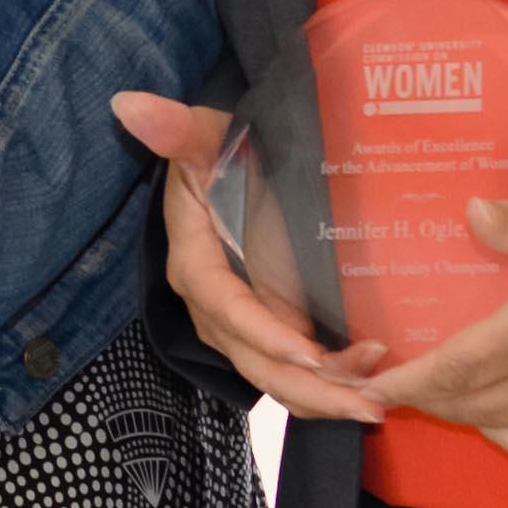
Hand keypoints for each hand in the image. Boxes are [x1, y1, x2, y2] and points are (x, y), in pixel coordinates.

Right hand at [112, 92, 413, 426]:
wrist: (227, 170)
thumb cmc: (220, 155)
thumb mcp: (204, 140)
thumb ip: (177, 130)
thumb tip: (129, 106)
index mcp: (196, 265)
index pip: (227, 307)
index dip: (265, 333)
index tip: (311, 353)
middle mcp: (215, 308)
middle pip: (256, 362)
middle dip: (311, 388)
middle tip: (369, 402)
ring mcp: (240, 325)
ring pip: (275, 377)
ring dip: (325, 395)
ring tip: (377, 402)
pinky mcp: (265, 331)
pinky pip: (289, 371)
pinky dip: (326, 385)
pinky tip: (369, 384)